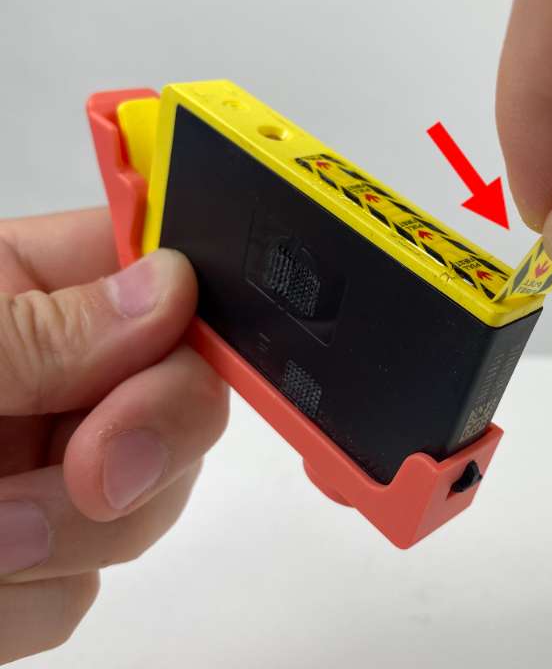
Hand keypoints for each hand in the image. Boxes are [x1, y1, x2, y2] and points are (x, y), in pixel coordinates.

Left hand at [0, 208, 228, 663]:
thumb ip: (39, 329)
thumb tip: (172, 288)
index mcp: (24, 289)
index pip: (162, 274)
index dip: (203, 311)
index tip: (196, 357)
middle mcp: (53, 377)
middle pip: (184, 396)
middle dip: (147, 442)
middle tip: (91, 474)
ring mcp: (46, 469)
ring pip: (145, 502)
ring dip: (65, 540)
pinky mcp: (28, 557)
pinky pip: (84, 589)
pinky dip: (23, 602)